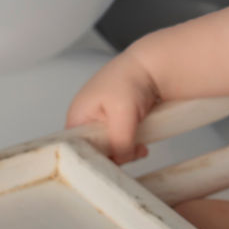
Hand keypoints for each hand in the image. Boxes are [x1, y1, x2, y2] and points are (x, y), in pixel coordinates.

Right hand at [65, 50, 158, 164]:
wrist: (152, 66)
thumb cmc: (131, 80)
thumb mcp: (122, 114)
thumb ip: (119, 142)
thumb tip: (122, 160)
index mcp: (77, 117)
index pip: (76, 150)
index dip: (94, 160)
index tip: (113, 162)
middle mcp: (86, 120)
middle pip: (94, 152)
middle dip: (114, 156)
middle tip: (131, 153)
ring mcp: (102, 121)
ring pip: (110, 149)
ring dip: (126, 151)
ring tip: (140, 147)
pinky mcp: (117, 122)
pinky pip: (121, 142)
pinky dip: (132, 145)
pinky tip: (143, 145)